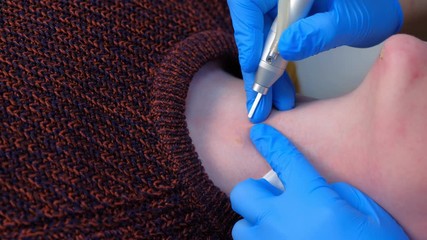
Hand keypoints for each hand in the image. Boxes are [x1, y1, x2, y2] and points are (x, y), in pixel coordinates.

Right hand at [227, 0, 402, 121]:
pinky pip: (273, 41)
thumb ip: (318, 32)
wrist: (383, 6)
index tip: (255, 75)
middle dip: (258, 67)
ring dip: (268, 71)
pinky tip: (282, 87)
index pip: (249, 9)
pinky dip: (277, 65)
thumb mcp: (348, 19)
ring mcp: (281, 4)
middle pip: (252, 28)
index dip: (248, 43)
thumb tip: (285, 49)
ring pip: (261, 38)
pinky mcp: (285, 15)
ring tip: (277, 101)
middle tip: (262, 103)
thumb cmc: (372, 4)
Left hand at [230, 124, 408, 239]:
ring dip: (255, 223)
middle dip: (255, 192)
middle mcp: (282, 220)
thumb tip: (319, 191)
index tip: (258, 134)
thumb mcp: (368, 214)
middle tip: (273, 198)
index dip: (269, 142)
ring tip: (275, 228)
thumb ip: (338, 194)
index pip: (284, 159)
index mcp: (311, 199)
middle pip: (244, 192)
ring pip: (241, 227)